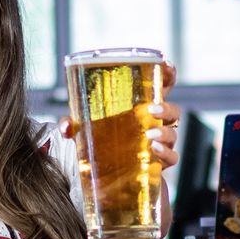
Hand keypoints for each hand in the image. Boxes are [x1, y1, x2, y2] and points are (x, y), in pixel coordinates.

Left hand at [58, 63, 180, 169]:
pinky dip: (166, 153)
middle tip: (151, 109)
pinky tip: (154, 150)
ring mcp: (159, 143)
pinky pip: (172, 157)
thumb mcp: (84, 127)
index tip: (165, 65)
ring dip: (165, 132)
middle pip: (173, 110)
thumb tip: (66, 127)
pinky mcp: (159, 163)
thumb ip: (72, 123)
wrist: (105, 173)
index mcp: (142, 106)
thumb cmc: (101, 139)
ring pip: (173, 133)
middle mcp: (155, 123)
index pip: (162, 86)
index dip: (168, 74)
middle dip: (166, 107)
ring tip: (150, 135)